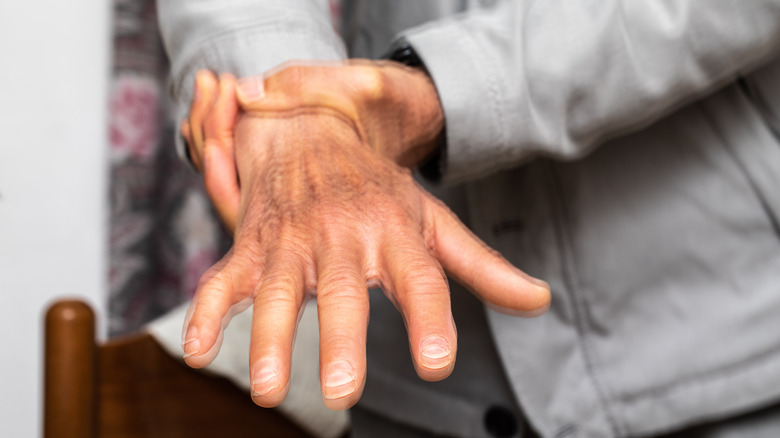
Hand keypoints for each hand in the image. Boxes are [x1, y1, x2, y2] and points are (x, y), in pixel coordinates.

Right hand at [181, 62, 550, 409]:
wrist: (310, 130)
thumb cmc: (377, 188)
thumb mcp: (433, 220)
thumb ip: (482, 266)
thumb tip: (539, 300)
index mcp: (395, 233)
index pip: (419, 279)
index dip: (429, 320)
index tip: (436, 364)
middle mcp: (343, 236)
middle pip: (345, 290)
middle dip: (341, 338)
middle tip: (344, 389)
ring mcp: (293, 241)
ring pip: (280, 290)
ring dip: (270, 338)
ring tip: (269, 389)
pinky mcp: (253, 246)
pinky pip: (225, 279)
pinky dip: (207, 311)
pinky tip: (197, 350)